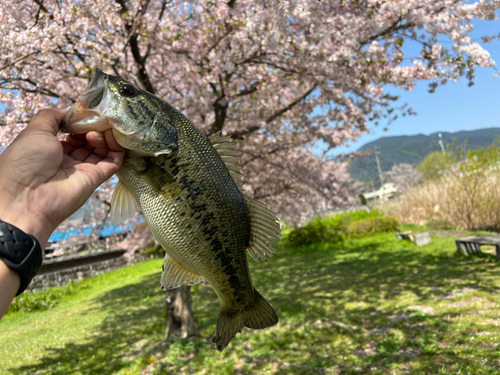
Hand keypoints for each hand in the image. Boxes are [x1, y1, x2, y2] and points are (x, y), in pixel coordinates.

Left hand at [0, 109, 124, 247]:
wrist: (27, 196)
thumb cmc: (26, 160)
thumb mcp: (35, 130)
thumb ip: (53, 116)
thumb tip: (71, 112)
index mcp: (51, 149)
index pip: (73, 133)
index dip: (80, 122)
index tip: (86, 113)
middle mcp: (68, 160)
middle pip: (89, 140)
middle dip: (95, 127)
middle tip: (97, 119)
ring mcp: (84, 169)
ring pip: (102, 149)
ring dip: (104, 135)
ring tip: (98, 130)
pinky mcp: (97, 178)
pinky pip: (113, 162)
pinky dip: (115, 148)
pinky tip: (110, 136)